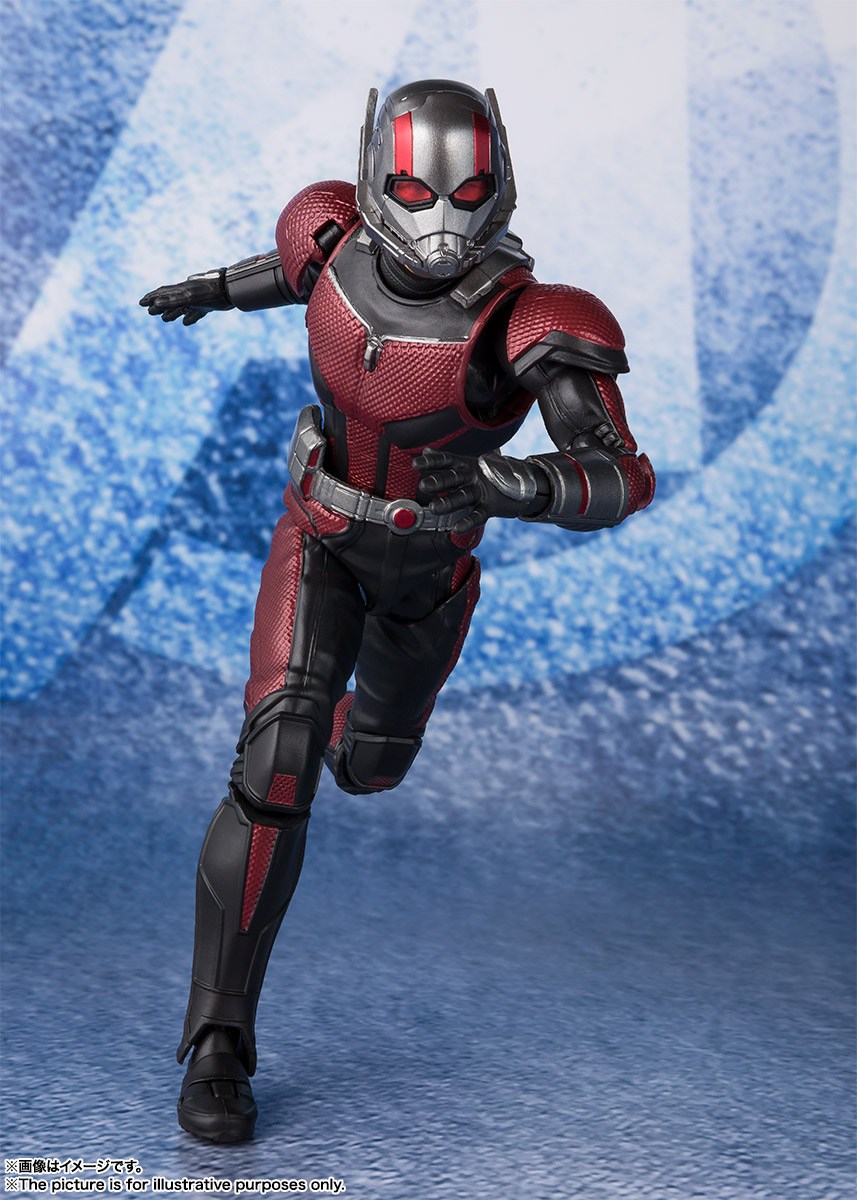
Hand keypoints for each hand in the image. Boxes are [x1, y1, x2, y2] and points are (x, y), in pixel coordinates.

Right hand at [139, 270, 230, 325]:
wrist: (232, 289)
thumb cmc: (212, 292)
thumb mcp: (191, 297)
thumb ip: (174, 300)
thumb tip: (156, 304)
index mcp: (182, 290)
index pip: (162, 294)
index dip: (151, 298)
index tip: (141, 303)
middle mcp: (188, 293)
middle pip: (170, 300)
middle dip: (159, 306)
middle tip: (149, 312)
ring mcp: (198, 299)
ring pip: (182, 307)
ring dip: (172, 313)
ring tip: (165, 320)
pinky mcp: (209, 305)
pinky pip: (196, 312)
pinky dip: (189, 317)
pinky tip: (186, 322)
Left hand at [413, 447, 546, 532]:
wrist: (518, 484)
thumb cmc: (483, 475)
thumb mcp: (465, 465)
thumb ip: (445, 461)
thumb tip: (426, 450)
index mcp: (464, 465)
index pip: (446, 460)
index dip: (431, 461)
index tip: (415, 464)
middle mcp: (472, 476)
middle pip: (454, 478)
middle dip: (439, 481)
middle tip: (423, 486)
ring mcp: (482, 491)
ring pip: (463, 496)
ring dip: (449, 502)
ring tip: (434, 508)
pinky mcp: (491, 506)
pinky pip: (478, 515)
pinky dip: (468, 522)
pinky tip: (456, 528)